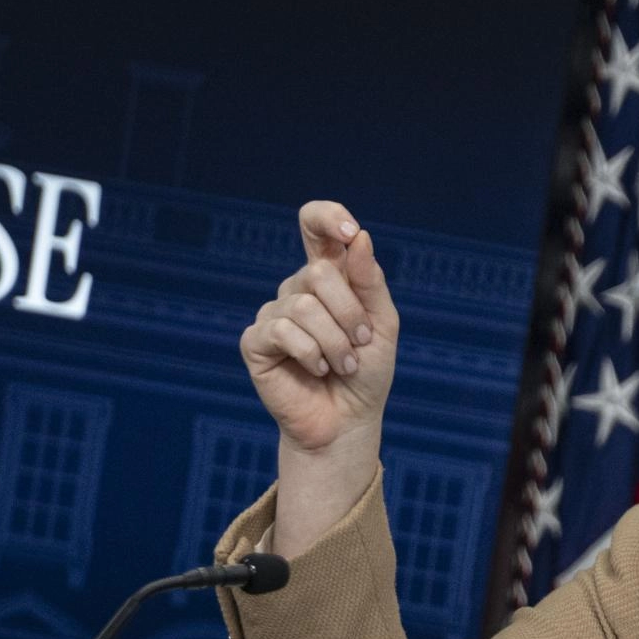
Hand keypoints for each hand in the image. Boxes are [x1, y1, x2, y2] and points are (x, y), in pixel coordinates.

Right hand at [240, 201, 399, 455]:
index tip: (349, 232)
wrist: (348, 421)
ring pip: (304, 306)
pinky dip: (312, 354)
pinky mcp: (256, 342)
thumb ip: (369, 281)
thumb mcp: (382, 325)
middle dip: (349, 313)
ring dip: (336, 342)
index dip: (327, 218)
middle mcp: (296, 290)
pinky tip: (318, 370)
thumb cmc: (367, 373)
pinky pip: (283, 332)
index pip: (314, 226)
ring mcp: (273, 314)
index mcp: (328, 278)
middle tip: (360, 344)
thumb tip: (358, 237)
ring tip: (344, 366)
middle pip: (318, 273)